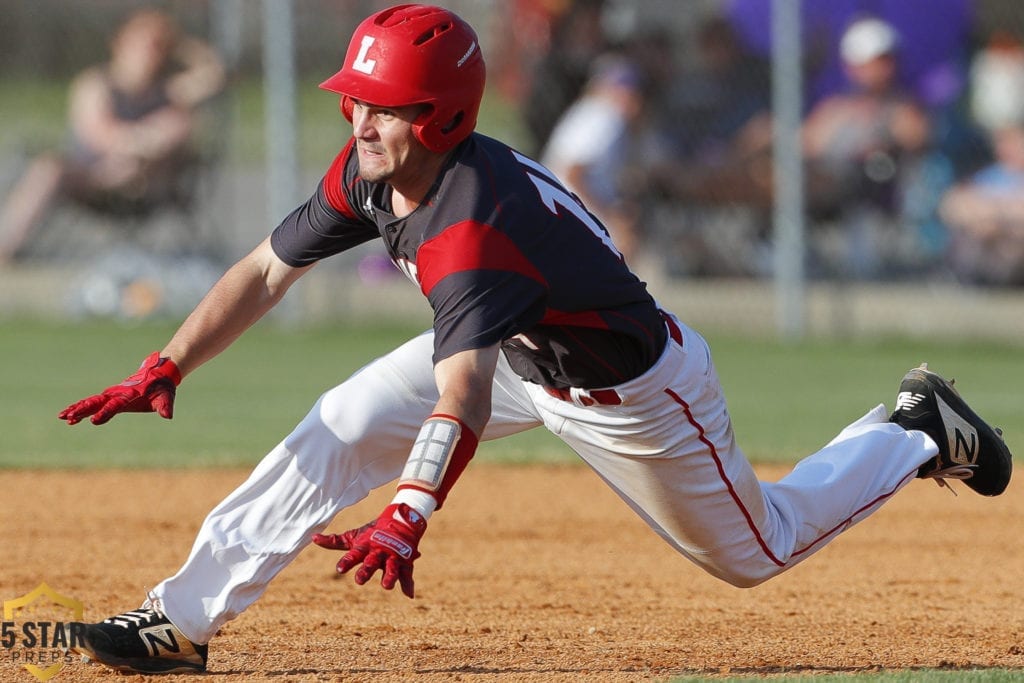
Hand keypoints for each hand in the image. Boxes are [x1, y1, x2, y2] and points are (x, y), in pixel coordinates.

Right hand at [58, 351, 180, 424]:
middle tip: (68, 417)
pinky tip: (72, 420)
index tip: (93, 421)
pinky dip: (83, 410)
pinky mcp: (111, 396)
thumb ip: (165, 406)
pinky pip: (94, 403)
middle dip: (83, 409)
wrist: (159, 373)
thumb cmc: (162, 387)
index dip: (105, 413)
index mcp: (129, 395)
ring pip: (92, 402)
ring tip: (63, 417)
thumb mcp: (166, 397)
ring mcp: (113, 394)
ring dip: (78, 408)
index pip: (115, 405)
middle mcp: (117, 394)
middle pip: (97, 402)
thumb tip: (168, 415)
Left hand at [312, 503, 426, 597]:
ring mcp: (393, 556)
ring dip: (389, 577)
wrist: (402, 519)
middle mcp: (379, 551)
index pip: (354, 554)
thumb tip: (313, 538)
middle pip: (371, 562)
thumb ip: (334, 541)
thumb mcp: (354, 536)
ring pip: (391, 568)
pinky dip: (408, 585)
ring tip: (386, 586)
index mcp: (366, 545)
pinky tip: (409, 595)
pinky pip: (407, 574)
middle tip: (359, 580)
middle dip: (366, 570)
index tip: (339, 569)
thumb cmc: (373, 531)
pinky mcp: (405, 561)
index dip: (347, 561)